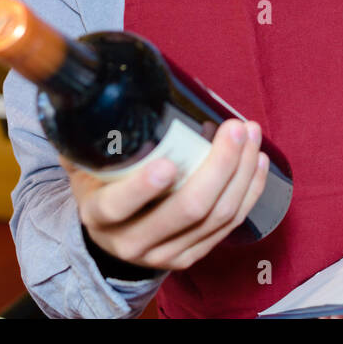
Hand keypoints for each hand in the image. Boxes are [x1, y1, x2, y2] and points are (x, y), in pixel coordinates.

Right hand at [61, 119, 269, 270]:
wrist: (111, 234)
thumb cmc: (101, 184)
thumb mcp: (84, 163)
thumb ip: (87, 132)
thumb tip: (92, 87)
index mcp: (99, 215)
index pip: (118, 206)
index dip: (143, 188)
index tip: (167, 162)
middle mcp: (132, 241)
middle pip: (187, 209)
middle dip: (219, 166)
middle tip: (235, 128)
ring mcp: (166, 254)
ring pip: (217, 217)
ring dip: (242, 172)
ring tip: (251, 134)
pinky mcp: (192, 256)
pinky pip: (230, 225)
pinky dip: (250, 191)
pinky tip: (258, 161)